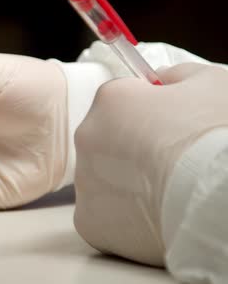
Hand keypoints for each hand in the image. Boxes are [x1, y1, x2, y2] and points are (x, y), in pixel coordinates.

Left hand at [74, 63, 227, 265]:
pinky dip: (125, 218)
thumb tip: (160, 82)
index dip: (148, 111)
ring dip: (127, 182)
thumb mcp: (208, 83)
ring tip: (167, 188)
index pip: (121, 99)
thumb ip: (175, 77)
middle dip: (132, 147)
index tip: (170, 125)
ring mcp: (85, 182)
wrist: (218, 195)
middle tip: (170, 160)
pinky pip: (104, 215)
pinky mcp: (90, 223)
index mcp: (110, 100)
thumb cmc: (216, 135)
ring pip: (104, 178)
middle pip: (106, 139)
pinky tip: (153, 213)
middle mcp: (86, 137)